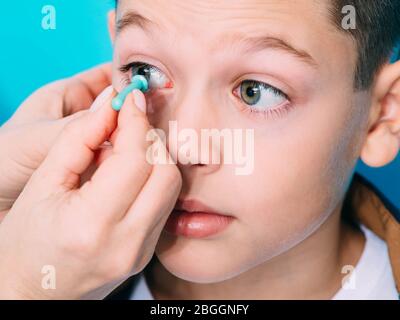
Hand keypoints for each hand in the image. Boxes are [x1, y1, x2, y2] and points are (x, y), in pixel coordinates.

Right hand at [0, 88, 181, 298]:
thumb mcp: (42, 185)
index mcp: (92, 224)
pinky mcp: (147, 253)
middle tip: (128, 124)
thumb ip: (78, 140)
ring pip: (171, 188)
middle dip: (151, 138)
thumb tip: (111, 106)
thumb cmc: (23, 242)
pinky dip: (154, 179)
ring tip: (125, 149)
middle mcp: (126, 242)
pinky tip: (130, 173)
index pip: (135, 159)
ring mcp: (141, 252)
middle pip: (165, 172)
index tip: (132, 99)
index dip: (136, 121)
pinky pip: (164, 205)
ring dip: (155, 157)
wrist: (30, 291)